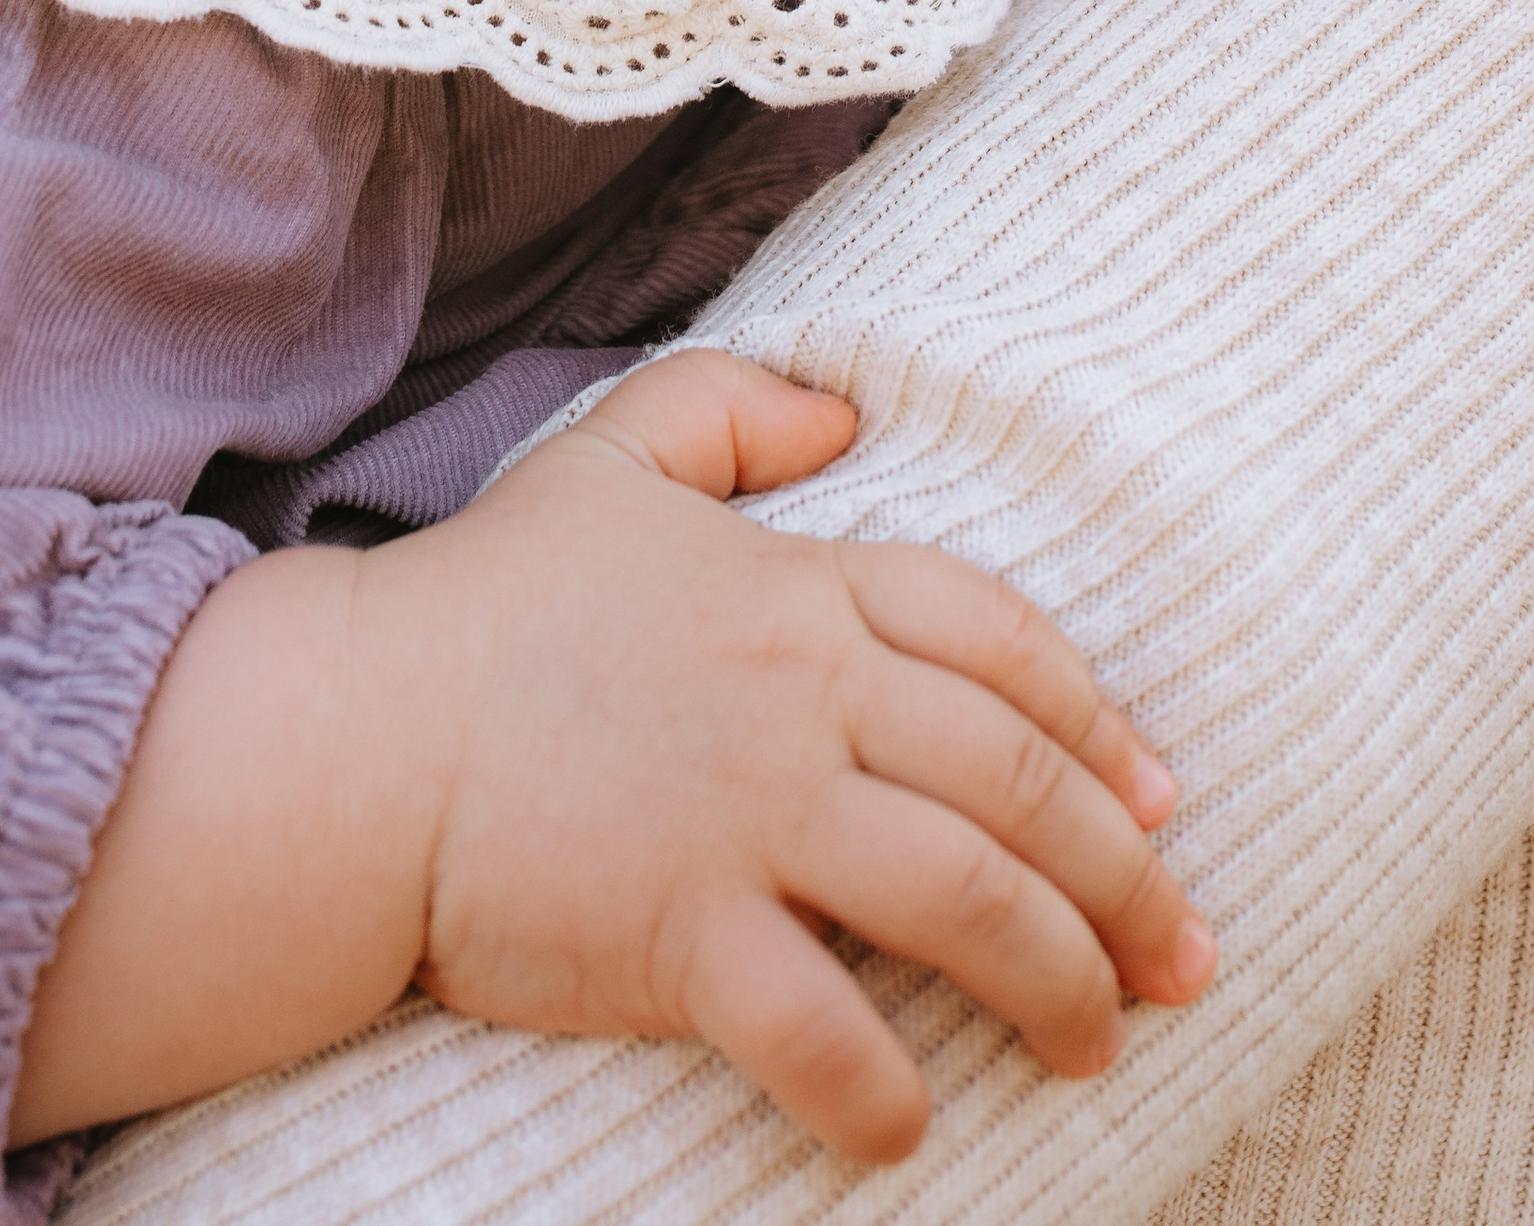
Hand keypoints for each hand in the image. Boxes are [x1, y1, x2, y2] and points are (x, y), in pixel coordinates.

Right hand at [400, 351, 1215, 1157]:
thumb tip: (843, 410)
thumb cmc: (481, 603)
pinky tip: (912, 1124)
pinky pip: (825, 1027)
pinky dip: (885, 1089)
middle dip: (1127, 881)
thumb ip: (732, 411)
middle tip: (1183, 957)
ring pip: (964, 901)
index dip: (1098, 723)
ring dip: (1056, 983)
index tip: (1160, 798)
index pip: (1002, 645)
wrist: (350, 734)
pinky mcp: (681, 932)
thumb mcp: (612, 454)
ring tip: (1095, 1043)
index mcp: (802, 588)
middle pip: (1018, 784)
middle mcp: (805, 697)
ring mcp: (749, 815)